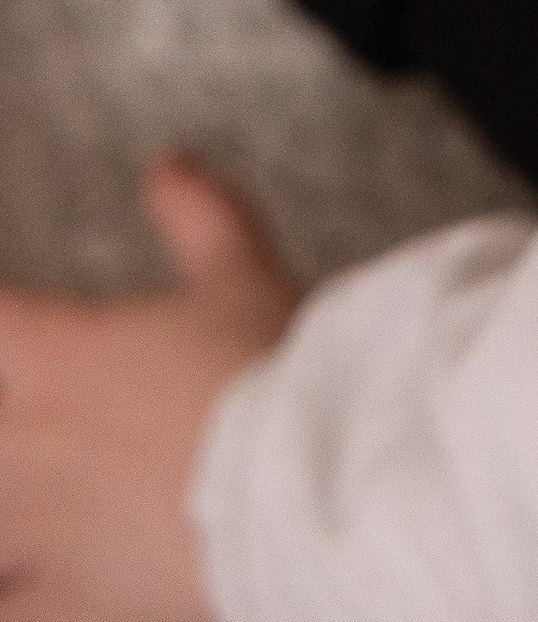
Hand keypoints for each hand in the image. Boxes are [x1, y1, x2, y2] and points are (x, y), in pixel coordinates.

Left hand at [0, 160, 297, 620]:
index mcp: (51, 357)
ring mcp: (33, 531)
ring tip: (21, 502)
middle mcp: (23, 443)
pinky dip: (14, 590)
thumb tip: (170, 167)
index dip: (0, 315)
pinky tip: (23, 580)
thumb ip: (197, 215)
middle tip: (33, 408)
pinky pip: (7, 606)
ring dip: (4, 507)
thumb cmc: (268, 381)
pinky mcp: (63, 601)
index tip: (9, 317)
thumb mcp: (239, 275)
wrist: (299, 491)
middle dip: (7, 414)